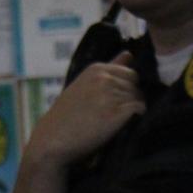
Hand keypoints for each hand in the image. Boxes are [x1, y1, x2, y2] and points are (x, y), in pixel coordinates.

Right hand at [26, 51, 144, 171]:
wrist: (53, 139)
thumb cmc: (67, 115)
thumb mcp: (84, 85)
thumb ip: (109, 69)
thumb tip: (129, 53)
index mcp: (96, 69)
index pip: (129, 72)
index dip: (125, 87)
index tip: (113, 101)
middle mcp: (105, 78)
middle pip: (136, 85)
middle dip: (130, 97)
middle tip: (113, 113)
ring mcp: (111, 94)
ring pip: (139, 97)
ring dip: (131, 110)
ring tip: (113, 121)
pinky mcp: (117, 113)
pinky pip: (140, 109)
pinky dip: (135, 118)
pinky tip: (121, 126)